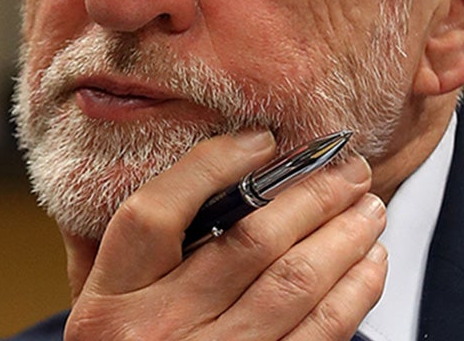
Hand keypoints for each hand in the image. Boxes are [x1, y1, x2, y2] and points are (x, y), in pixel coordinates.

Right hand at [62, 130, 387, 339]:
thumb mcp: (93, 309)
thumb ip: (104, 248)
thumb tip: (137, 166)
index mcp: (108, 304)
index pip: (156, 213)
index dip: (212, 166)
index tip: (261, 141)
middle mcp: (157, 334)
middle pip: (246, 243)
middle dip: (309, 194)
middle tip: (345, 167)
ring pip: (294, 283)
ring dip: (343, 236)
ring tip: (367, 207)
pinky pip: (321, 333)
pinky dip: (354, 293)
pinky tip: (369, 264)